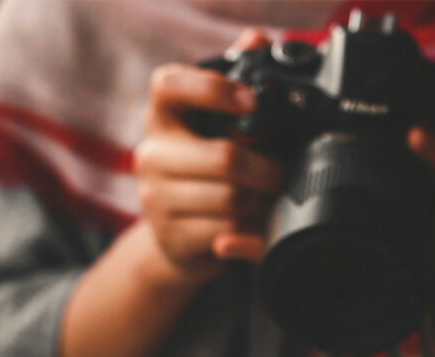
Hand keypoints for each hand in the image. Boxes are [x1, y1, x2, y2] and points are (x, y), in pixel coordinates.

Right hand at [134, 29, 283, 282]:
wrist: (179, 241)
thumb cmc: (206, 175)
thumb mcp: (216, 129)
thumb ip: (237, 81)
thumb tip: (257, 38)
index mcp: (162, 117)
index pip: (170, 86)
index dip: (214, 89)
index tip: (254, 102)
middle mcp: (151, 154)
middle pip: (223, 158)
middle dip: (266, 169)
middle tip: (283, 174)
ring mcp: (156, 199)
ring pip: (230, 198)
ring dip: (262, 202)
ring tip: (270, 201)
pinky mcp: (171, 237)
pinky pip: (227, 231)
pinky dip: (251, 230)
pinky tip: (253, 226)